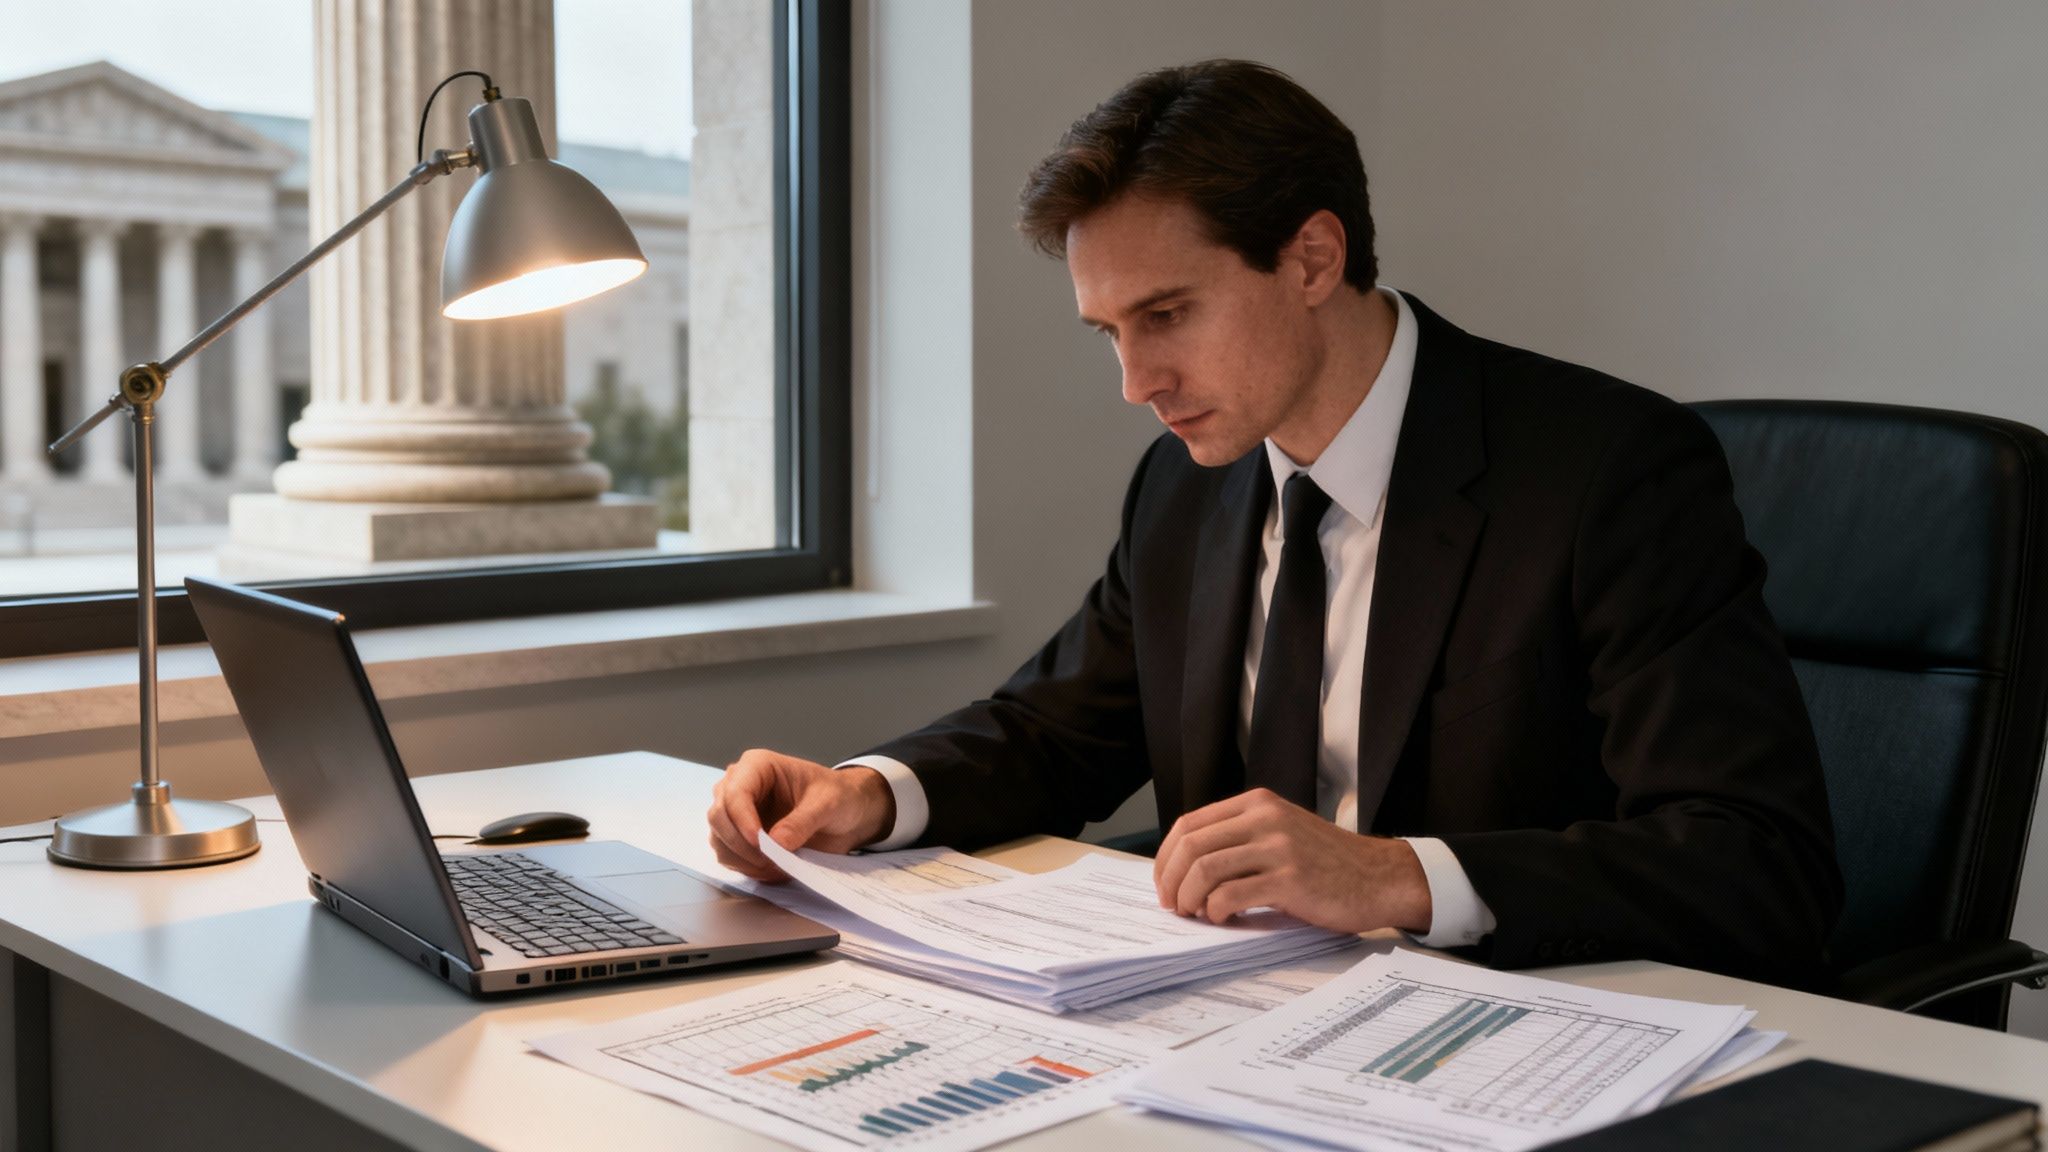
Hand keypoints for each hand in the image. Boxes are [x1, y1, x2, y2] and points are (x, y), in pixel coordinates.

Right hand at [707, 749, 895, 881]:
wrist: (845, 814)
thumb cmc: (837, 796)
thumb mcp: (829, 804)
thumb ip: (803, 821)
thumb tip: (776, 843)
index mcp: (758, 766)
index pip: (735, 792)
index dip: (743, 820)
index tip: (762, 844)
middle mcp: (739, 786)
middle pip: (718, 816)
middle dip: (741, 844)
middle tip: (771, 860)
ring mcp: (736, 813)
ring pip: (718, 839)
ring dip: (744, 860)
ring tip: (778, 865)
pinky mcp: (738, 837)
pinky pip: (728, 856)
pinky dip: (747, 868)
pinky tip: (773, 868)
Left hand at [1152, 788, 1432, 934]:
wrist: (1380, 877)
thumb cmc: (1328, 863)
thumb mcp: (1282, 832)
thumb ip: (1241, 838)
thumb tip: (1187, 867)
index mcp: (1258, 804)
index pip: (1190, 825)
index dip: (1167, 857)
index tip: (1164, 882)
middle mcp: (1265, 819)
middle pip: (1191, 846)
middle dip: (1171, 880)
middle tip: (1173, 904)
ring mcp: (1278, 847)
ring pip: (1205, 870)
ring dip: (1189, 899)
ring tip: (1195, 914)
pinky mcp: (1290, 880)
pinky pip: (1231, 895)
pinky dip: (1216, 911)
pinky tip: (1224, 918)